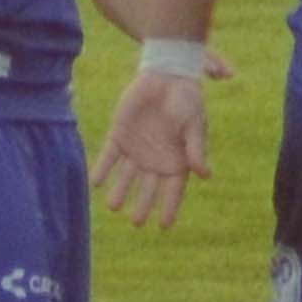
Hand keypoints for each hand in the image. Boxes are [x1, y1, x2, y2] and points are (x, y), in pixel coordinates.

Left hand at [96, 68, 209, 229]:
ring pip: (126, 177)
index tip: (164, 226)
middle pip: (148, 189)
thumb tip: (205, 175)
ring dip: (119, 191)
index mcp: (177, 161)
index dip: (170, 208)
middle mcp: (155, 160)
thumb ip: (196, 149)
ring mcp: (136, 150)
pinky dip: (102, 169)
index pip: (173, 191)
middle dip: (142, 206)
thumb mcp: (194, 125)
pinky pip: (109, 157)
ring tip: (113, 206)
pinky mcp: (119, 136)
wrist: (166, 75)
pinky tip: (95, 182)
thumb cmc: (187, 100)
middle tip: (136, 222)